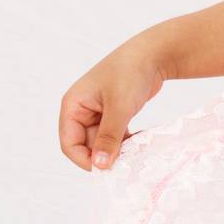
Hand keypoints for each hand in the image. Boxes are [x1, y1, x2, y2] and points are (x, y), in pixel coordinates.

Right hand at [58, 43, 168, 171]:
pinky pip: (114, 135)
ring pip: (102, 142)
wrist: (154, 54)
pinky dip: (124, 142)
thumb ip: (109, 137)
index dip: (85, 159)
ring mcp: (98, 112)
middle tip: (125, 163)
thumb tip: (100, 166)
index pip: (69, 143)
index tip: (106, 170)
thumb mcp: (119, 107)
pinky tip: (138, 145)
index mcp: (73, 106)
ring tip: (133, 154)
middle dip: (104, 155)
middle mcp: (81, 110)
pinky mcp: (113, 113)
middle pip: (86, 145)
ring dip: (116, 150)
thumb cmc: (131, 73)